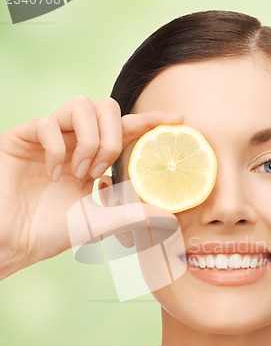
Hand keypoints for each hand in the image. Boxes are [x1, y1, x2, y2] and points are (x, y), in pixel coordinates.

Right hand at [0, 95, 182, 278]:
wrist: (14, 240)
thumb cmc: (52, 231)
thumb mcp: (99, 222)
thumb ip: (131, 214)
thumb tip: (169, 214)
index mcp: (93, 157)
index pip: (127, 129)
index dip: (151, 121)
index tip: (178, 120)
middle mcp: (74, 141)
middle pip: (107, 106)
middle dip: (113, 137)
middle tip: (101, 171)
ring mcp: (50, 136)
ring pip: (81, 105)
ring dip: (89, 141)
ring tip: (80, 172)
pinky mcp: (24, 137)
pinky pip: (48, 123)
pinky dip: (57, 149)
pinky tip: (53, 174)